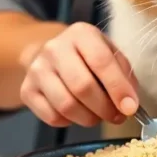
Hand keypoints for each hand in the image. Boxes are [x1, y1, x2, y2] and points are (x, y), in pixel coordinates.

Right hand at [19, 22, 139, 127]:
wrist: (52, 54)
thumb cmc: (89, 56)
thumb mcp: (110, 54)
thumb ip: (124, 76)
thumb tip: (130, 105)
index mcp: (81, 34)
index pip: (101, 61)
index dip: (118, 88)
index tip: (130, 108)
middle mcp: (54, 48)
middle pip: (82, 86)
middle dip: (104, 108)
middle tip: (116, 116)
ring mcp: (37, 69)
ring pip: (66, 106)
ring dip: (89, 119)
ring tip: (98, 116)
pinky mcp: (27, 90)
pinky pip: (52, 117)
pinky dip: (70, 122)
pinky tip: (77, 113)